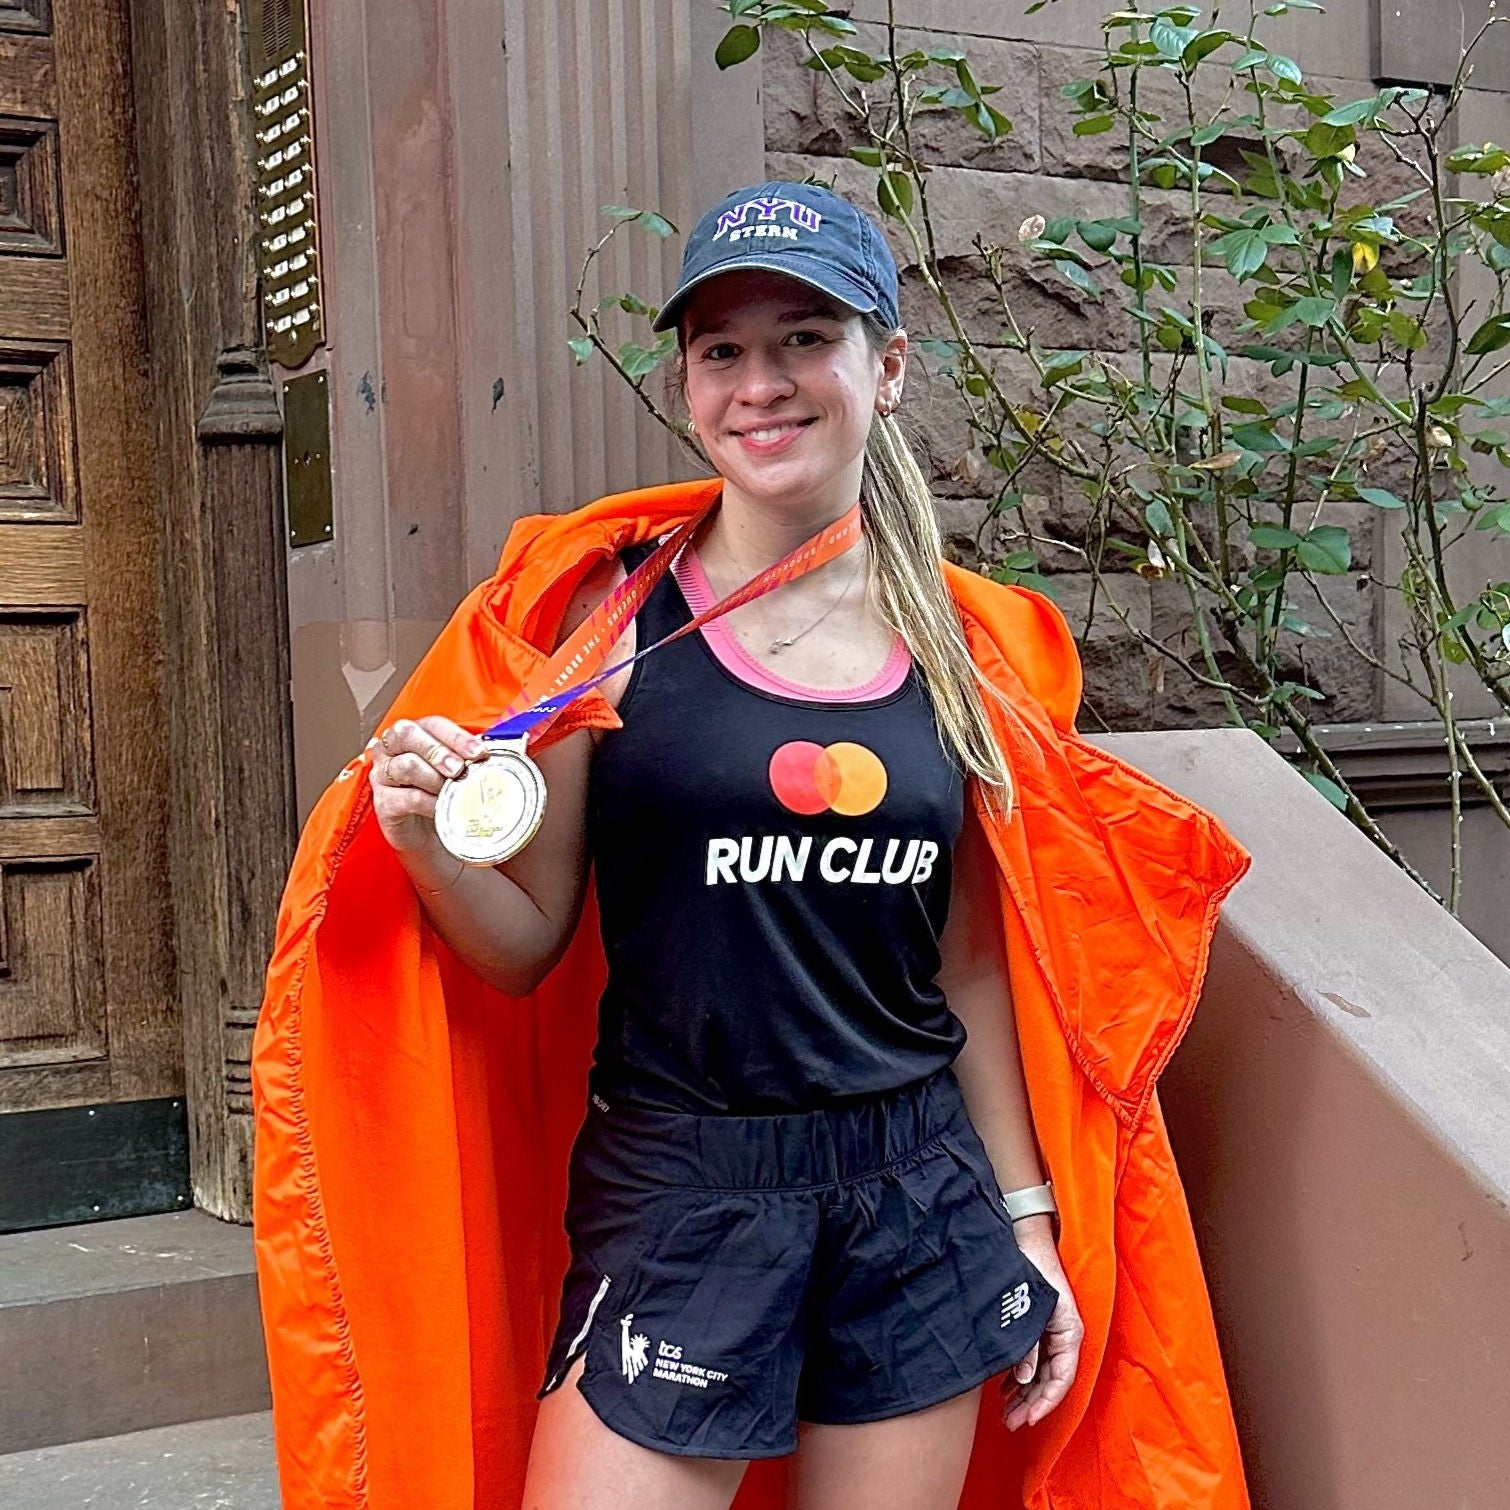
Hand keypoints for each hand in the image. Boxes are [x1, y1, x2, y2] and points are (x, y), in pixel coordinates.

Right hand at [369, 716, 484, 853]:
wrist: (430, 835)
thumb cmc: (443, 795)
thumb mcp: (458, 772)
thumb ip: (469, 758)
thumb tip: (493, 752)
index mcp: (414, 734)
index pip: (432, 724)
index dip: (456, 737)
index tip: (478, 752)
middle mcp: (392, 749)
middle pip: (407, 734)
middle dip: (437, 750)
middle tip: (459, 769)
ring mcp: (383, 775)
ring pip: (406, 765)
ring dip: (435, 778)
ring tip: (453, 792)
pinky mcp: (383, 802)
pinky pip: (407, 797)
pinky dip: (429, 803)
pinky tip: (442, 808)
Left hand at [1001, 1214, 1082, 1430]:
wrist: (1023, 1235)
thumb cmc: (1031, 1268)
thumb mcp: (1031, 1309)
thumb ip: (1029, 1345)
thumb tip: (1026, 1379)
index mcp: (1069, 1331)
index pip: (1063, 1377)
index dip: (1047, 1401)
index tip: (1030, 1419)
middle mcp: (1063, 1335)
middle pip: (1050, 1380)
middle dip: (1032, 1404)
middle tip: (1011, 1423)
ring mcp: (1050, 1331)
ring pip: (1040, 1372)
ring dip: (1024, 1394)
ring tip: (1006, 1414)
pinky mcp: (1038, 1326)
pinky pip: (1033, 1359)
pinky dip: (1020, 1376)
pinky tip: (1005, 1389)